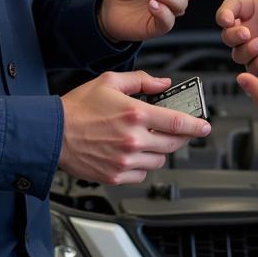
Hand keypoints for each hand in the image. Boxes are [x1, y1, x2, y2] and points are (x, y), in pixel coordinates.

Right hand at [59, 70, 210, 184]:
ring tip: (149, 140)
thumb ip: (141, 81)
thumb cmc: (78, 107)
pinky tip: (134, 153)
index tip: (205, 126)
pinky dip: (143, 166)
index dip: (196, 126)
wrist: (52, 133)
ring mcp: (124, 161)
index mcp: (135, 114)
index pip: (177, 123)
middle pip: (172, 144)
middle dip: (181, 137)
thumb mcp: (110, 82)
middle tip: (180, 131)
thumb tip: (162, 83)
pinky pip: (141, 175)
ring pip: (159, 161)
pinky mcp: (115, 176)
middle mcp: (132, 140)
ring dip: (160, 151)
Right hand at [216, 0, 257, 75]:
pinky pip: (251, 68)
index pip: (226, 11)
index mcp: (249, 9)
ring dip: (248, 50)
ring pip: (237, 53)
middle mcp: (248, 28)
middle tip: (248, 33)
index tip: (230, 18)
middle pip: (226, 34)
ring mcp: (254, 48)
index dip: (225, 15)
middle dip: (233, 35)